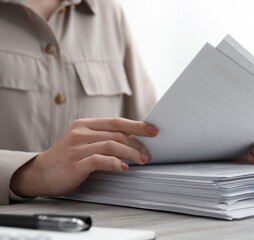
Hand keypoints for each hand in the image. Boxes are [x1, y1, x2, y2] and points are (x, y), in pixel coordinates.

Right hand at [10, 118, 158, 197]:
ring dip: (131, 153)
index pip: (116, 122)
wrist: (40, 173)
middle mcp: (81, 133)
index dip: (137, 125)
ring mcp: (77, 148)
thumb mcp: (84, 141)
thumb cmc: (67, 157)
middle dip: (137, 143)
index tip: (153, 130)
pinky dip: (115, 163)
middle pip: (117, 134)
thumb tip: (133, 140)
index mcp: (85, 124)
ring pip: (112, 145)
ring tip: (142, 160)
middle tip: (148, 153)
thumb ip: (103, 138)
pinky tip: (124, 168)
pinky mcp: (75, 163)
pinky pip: (100, 160)